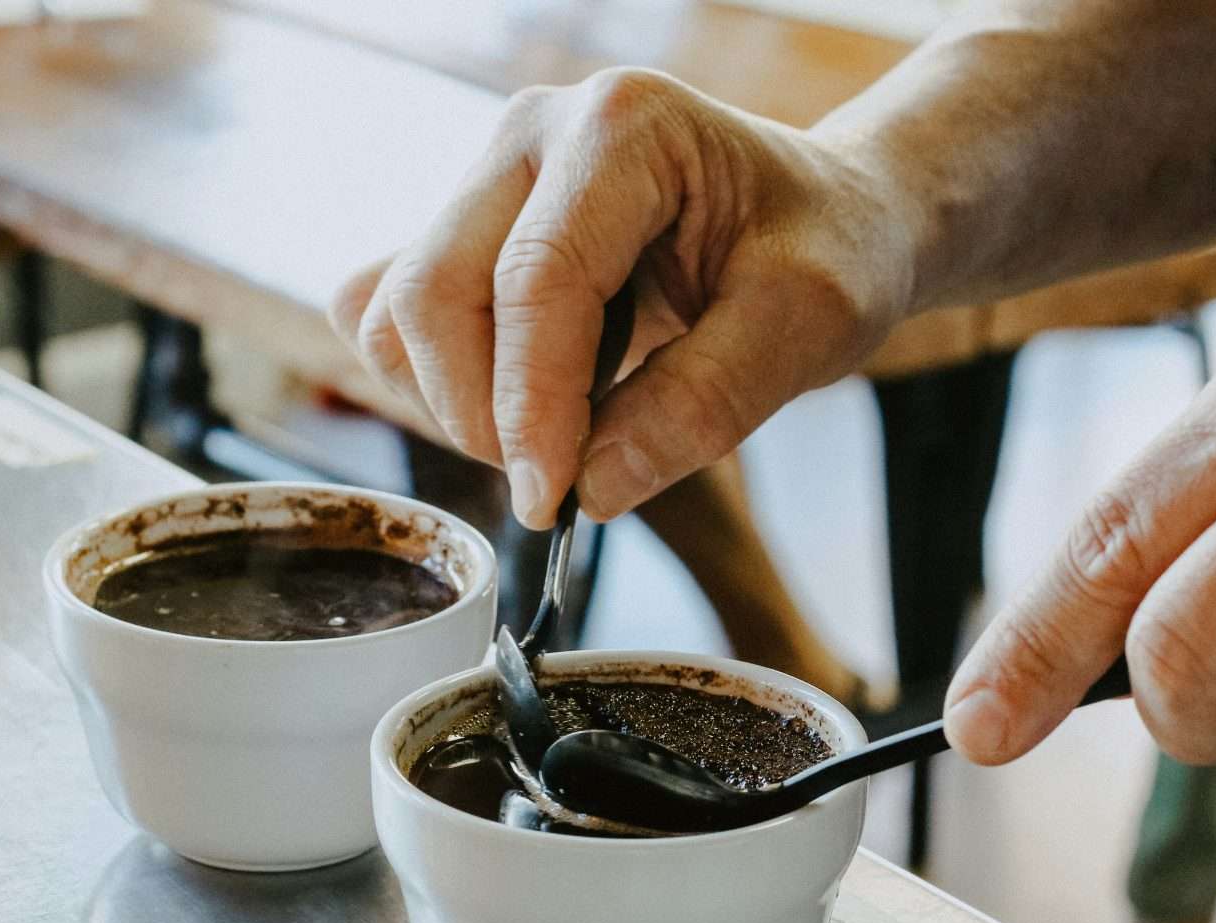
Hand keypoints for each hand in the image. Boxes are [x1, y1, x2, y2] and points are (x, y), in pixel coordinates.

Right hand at [329, 68, 910, 527]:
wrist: (828, 220)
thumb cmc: (828, 252)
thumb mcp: (808, 326)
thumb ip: (703, 404)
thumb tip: (591, 488)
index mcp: (624, 127)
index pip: (535, 282)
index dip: (530, 407)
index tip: (553, 502)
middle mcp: (536, 132)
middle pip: (433, 294)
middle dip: (482, 415)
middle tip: (561, 483)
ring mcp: (489, 176)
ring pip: (394, 311)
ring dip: (454, 403)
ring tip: (554, 435)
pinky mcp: (466, 228)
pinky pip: (387, 315)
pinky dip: (433, 382)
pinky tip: (519, 401)